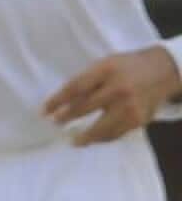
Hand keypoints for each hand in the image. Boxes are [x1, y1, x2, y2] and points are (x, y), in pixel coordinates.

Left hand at [44, 46, 181, 145]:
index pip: (75, 87)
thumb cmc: (125, 66)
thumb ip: (87, 80)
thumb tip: (63, 101)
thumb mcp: (104, 64)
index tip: (44, 111)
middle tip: (55, 124)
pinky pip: (116, 133)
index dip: (57, 101)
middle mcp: (117, 88)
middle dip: (66, 117)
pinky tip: (93, 139)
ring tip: (73, 140)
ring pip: (101, 126)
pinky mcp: (139, 119)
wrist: (161, 71)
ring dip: (85, 136)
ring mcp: (129, 106)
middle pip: (85, 107)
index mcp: (104, 70)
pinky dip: (103, 137)